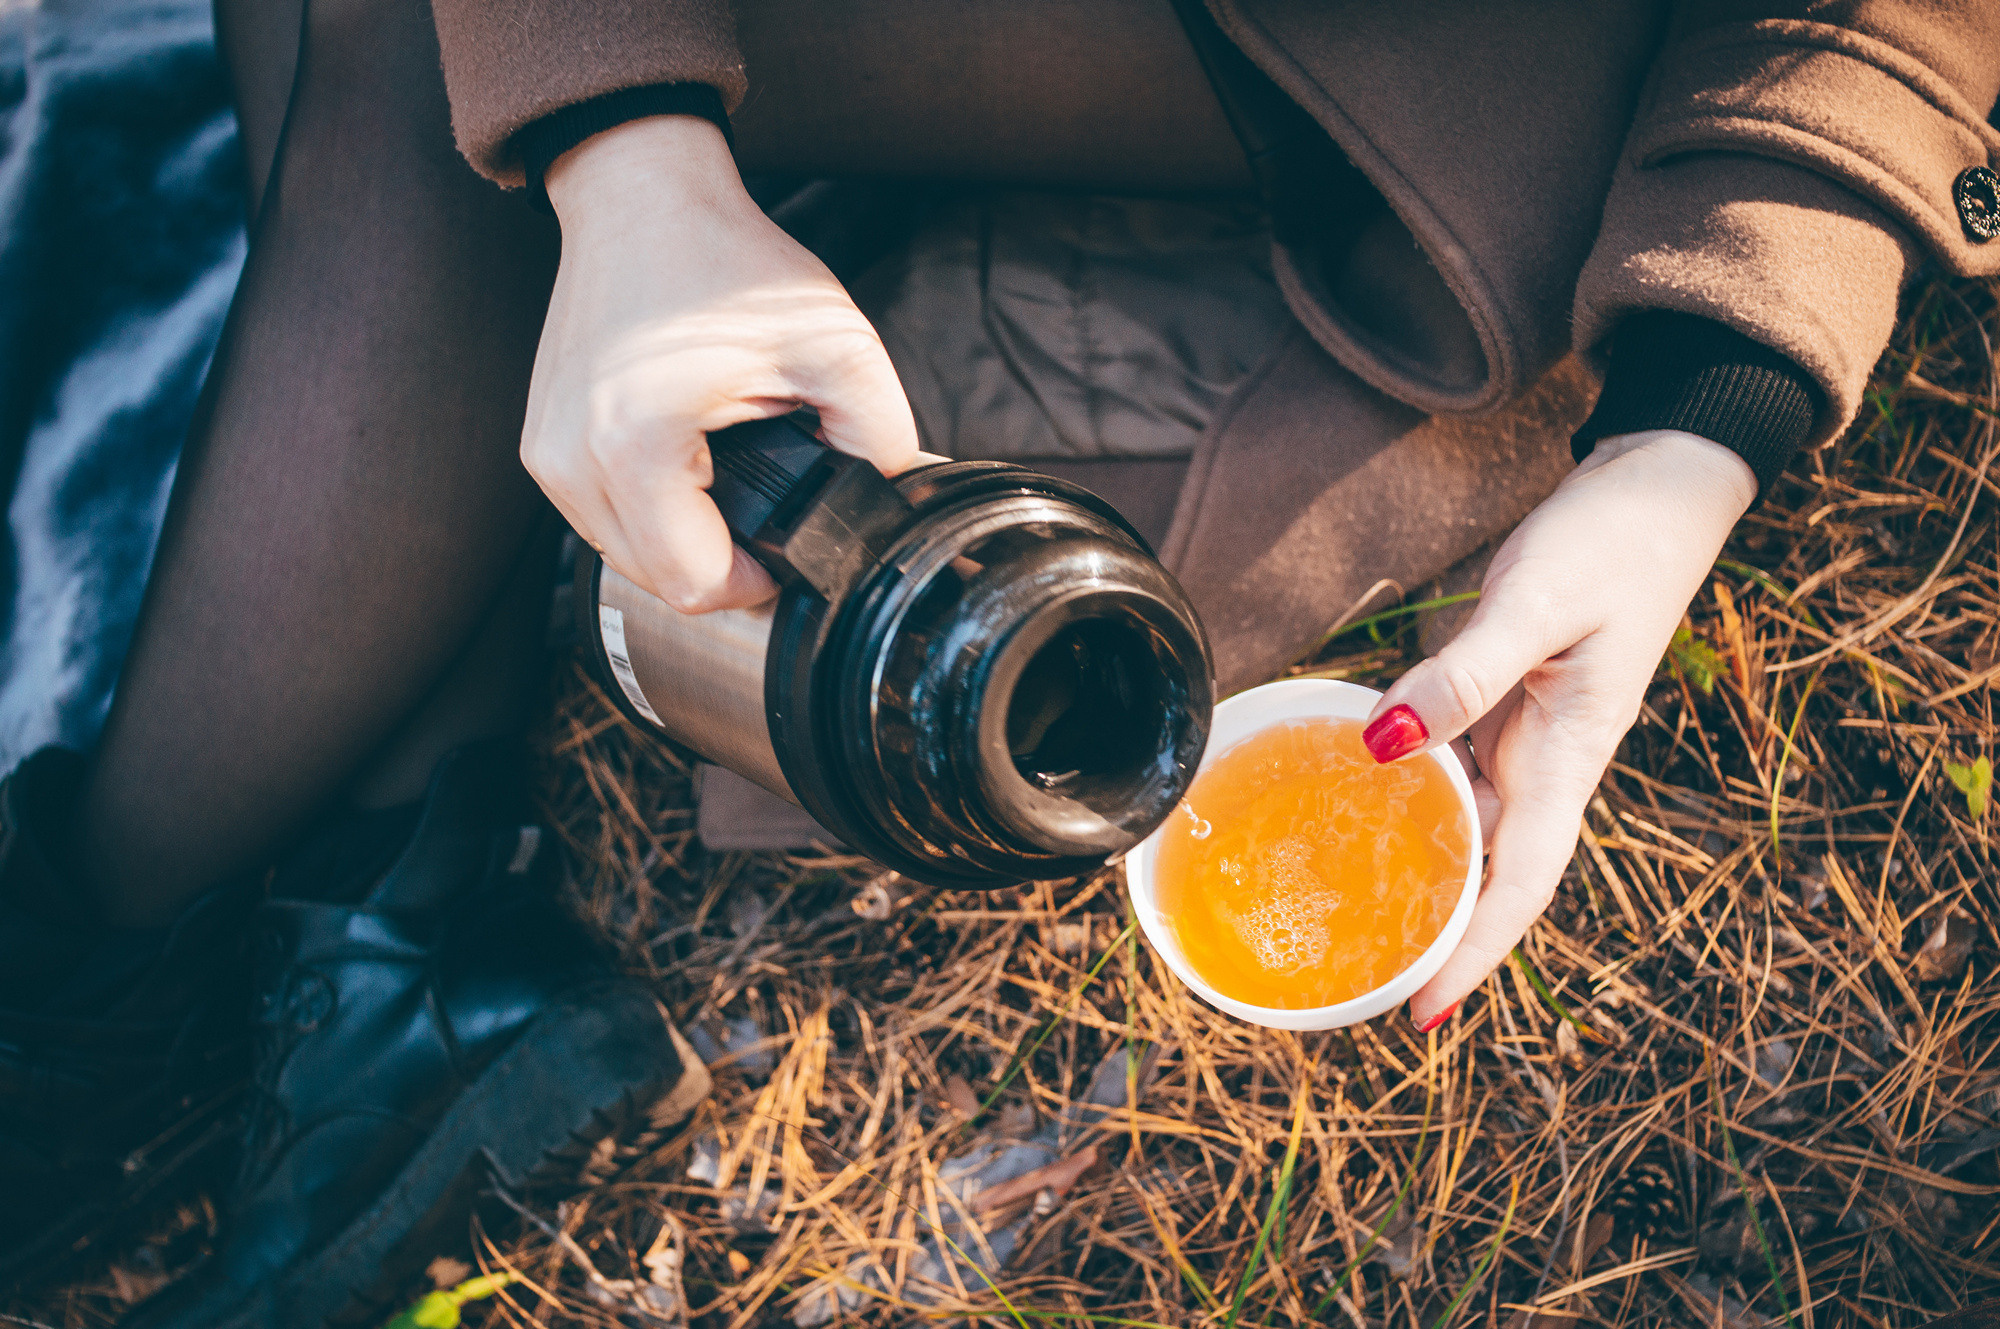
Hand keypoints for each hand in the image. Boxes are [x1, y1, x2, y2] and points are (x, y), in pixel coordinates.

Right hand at [525, 116, 919, 611]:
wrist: (640, 196)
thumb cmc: (725, 259)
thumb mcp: (835, 343)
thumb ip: (879, 438)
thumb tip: (889, 509)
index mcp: (636, 442)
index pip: (696, 582)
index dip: (758, 583)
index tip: (789, 543)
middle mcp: (573, 458)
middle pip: (658, 582)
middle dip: (725, 563)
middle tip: (769, 508)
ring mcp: (548, 454)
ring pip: (628, 558)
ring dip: (688, 540)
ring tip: (730, 475)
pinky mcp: (544, 446)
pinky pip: (605, 521)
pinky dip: (654, 513)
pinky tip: (691, 467)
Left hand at [1363, 430, 1758, 1029]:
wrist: (1658, 494)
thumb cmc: (1613, 544)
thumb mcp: (1537, 603)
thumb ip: (1466, 673)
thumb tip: (1386, 742)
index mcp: (1571, 757)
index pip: (1522, 884)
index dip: (1474, 953)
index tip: (1425, 1014)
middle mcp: (1549, 762)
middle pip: (1489, 873)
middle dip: (1436, 934)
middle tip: (1359, 982)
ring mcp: (1529, 735)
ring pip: (1469, 826)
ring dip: (1422, 872)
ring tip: (1352, 915)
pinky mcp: (1508, 703)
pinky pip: (1456, 770)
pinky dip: (1415, 799)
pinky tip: (1365, 805)